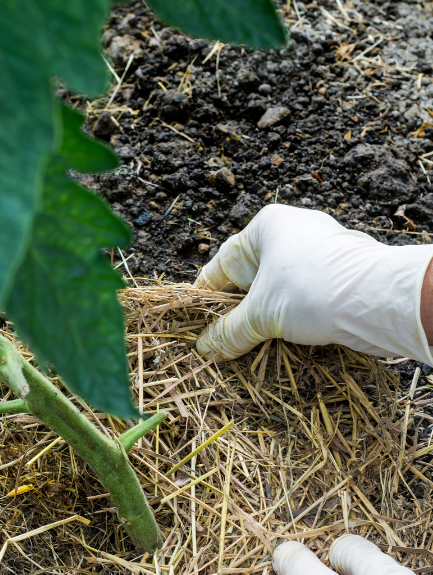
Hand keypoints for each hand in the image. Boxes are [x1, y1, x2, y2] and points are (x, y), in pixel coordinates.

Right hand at [195, 204, 432, 363]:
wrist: (380, 300)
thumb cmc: (313, 290)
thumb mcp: (261, 315)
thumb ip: (229, 331)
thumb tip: (204, 347)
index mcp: (267, 226)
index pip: (221, 266)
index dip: (206, 299)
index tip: (194, 324)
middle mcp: (292, 232)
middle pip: (250, 278)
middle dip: (237, 312)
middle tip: (221, 342)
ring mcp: (318, 251)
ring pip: (277, 289)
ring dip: (264, 318)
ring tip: (250, 346)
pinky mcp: (339, 273)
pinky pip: (303, 296)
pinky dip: (291, 317)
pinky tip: (283, 339)